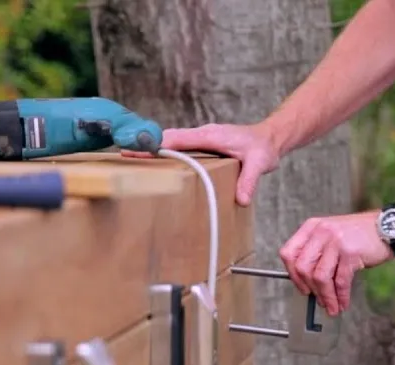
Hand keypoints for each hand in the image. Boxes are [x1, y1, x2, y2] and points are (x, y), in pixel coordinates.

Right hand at [121, 122, 280, 205]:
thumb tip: (241, 199)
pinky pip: (180, 149)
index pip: (178, 139)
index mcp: (210, 135)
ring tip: (132, 161)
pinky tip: (157, 166)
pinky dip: (166, 155)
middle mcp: (202, 134)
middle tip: (124, 156)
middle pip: (168, 139)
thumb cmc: (264, 148)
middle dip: (147, 147)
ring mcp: (201, 139)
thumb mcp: (260, 164)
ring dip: (154, 150)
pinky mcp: (202, 146)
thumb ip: (250, 180)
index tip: (138, 150)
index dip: (157, 145)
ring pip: (172, 143)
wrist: (270, 138)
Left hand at [279, 212, 391, 315]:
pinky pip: (340, 282)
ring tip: (332, 307)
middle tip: (317, 300)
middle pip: (302, 268)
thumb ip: (317, 252)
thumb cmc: (360, 235)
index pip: (288, 253)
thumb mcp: (332, 235)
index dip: (292, 275)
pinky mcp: (350, 253)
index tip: (302, 287)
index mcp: (312, 227)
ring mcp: (336, 242)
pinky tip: (342, 304)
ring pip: (320, 278)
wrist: (388, 228)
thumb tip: (307, 283)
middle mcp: (321, 232)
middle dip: (309, 289)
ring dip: (325, 297)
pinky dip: (340, 297)